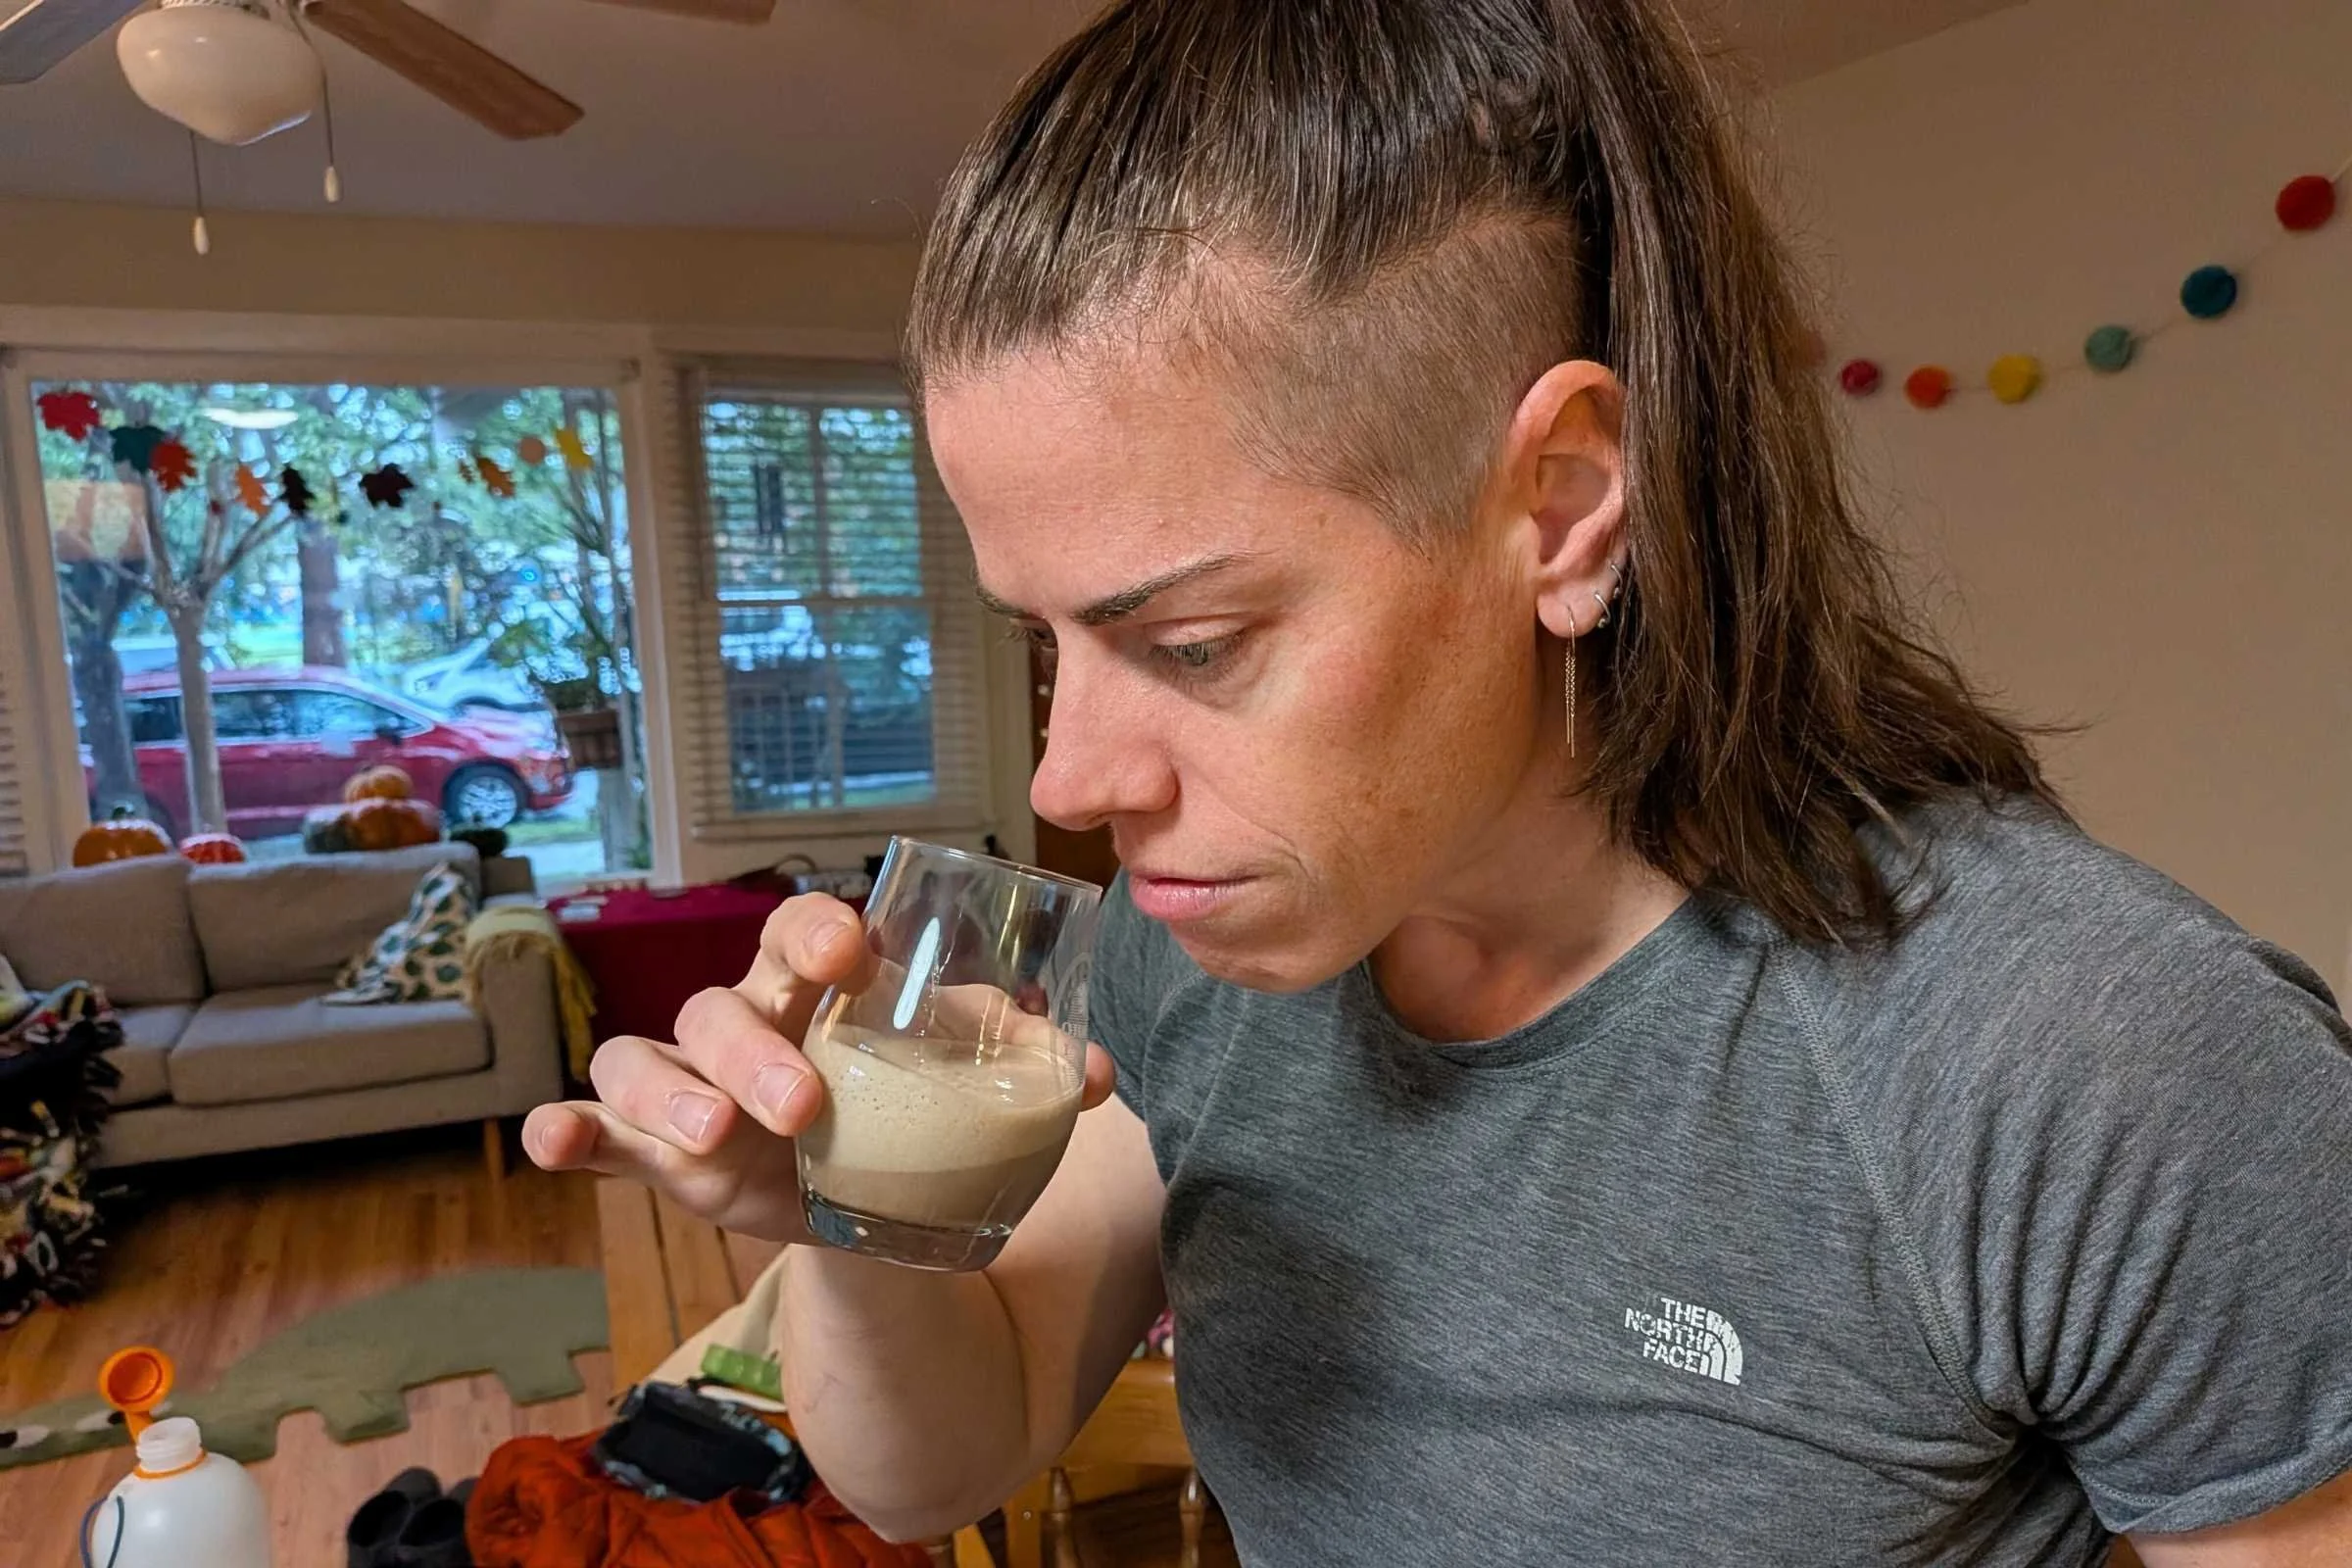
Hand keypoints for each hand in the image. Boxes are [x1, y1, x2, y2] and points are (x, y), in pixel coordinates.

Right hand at [524, 893, 1118, 1242]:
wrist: (861, 1195)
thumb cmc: (899, 1107)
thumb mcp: (955, 1085)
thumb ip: (1018, 1072)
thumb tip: (1099, 1075)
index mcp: (814, 985)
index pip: (801, 931)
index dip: (814, 933)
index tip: (848, 951)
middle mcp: (739, 1019)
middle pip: (722, 1008)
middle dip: (757, 1052)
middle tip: (805, 1104)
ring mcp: (684, 1081)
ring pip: (647, 1061)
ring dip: (672, 1096)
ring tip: (714, 1140)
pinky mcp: (650, 1146)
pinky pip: (595, 1127)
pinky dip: (567, 1132)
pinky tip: (550, 1140)